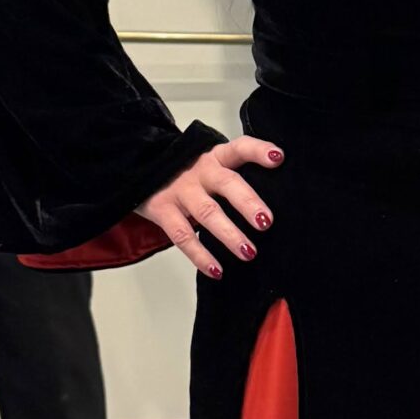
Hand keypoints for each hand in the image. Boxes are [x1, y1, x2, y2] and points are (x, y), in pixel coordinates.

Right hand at [135, 135, 283, 278]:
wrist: (141, 168)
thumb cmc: (189, 174)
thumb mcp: (212, 166)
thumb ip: (235, 179)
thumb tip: (268, 212)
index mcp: (216, 157)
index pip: (240, 148)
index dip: (258, 151)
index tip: (278, 158)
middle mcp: (200, 171)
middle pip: (226, 183)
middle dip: (248, 202)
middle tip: (266, 222)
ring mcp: (181, 190)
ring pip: (207, 212)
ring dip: (229, 234)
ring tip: (249, 252)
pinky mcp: (162, 210)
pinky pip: (183, 236)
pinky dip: (200, 256)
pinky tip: (216, 270)